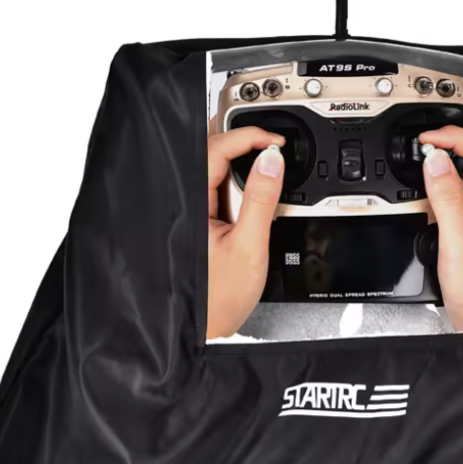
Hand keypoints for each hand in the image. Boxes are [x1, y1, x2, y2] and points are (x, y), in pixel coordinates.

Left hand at [207, 117, 285, 338]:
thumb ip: (263, 200)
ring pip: (215, 167)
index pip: (216, 149)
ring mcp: (194, 210)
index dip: (247, 137)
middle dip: (242, 139)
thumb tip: (273, 161)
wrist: (207, 326)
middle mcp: (188, 202)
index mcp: (193, 203)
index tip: (274, 141)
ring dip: (241, 159)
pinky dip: (239, 180)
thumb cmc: (219, 297)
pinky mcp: (203, 220)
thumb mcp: (250, 246)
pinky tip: (255, 188)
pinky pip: (219, 187)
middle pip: (211, 151)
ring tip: (267, 163)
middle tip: (271, 143)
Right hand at [419, 126, 462, 332]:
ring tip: (426, 195)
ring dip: (443, 184)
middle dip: (446, 158)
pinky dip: (444, 205)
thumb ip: (446, 199)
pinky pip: (462, 208)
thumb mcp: (457, 243)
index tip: (428, 139)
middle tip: (421, 158)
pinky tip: (434, 216)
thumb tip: (435, 163)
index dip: (454, 138)